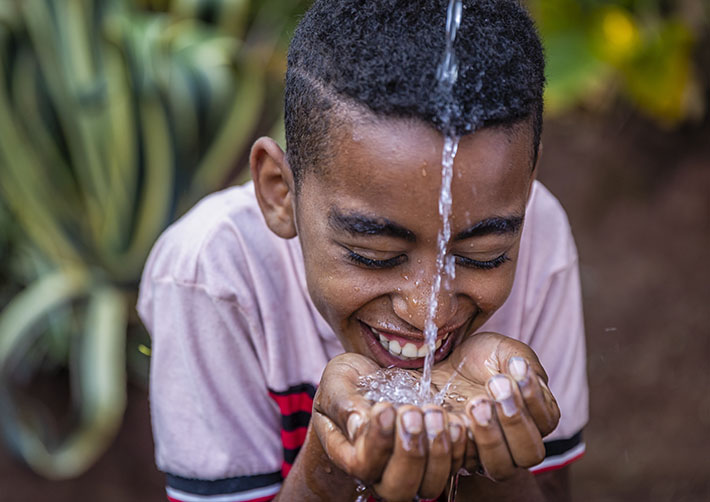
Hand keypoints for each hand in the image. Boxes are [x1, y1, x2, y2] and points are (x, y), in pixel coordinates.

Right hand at [311, 353, 467, 500]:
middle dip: (409, 453)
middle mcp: (381, 470)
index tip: (384, 408)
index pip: (362, 467)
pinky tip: (456, 418)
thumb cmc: (353, 378)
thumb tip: (359, 426)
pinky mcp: (440, 457)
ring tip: (434, 412)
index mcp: (351, 454)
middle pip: (398, 489)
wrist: (380, 373)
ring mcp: (414, 468)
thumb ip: (343, 403)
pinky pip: (457, 467)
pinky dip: (461, 445)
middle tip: (411, 412)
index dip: (376, 443)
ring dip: (437, 450)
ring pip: (430, 485)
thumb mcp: (339, 380)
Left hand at [431, 332, 560, 480]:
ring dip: (490, 437)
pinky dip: (459, 442)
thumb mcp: (501, 350)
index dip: (533, 396)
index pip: (547, 421)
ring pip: (500, 467)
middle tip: (495, 386)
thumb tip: (521, 368)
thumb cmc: (476, 359)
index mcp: (534, 416)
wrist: (439, 364)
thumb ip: (520, 359)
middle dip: (515, 420)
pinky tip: (451, 414)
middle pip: (530, 454)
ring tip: (475, 403)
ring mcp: (486, 454)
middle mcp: (515, 443)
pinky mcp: (458, 457)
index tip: (513, 367)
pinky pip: (463, 465)